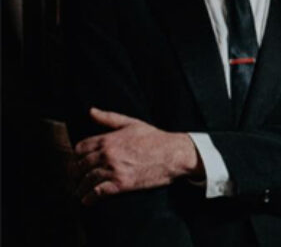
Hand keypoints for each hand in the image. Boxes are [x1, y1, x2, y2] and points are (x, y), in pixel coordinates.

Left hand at [72, 108, 201, 204]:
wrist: (174, 154)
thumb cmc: (155, 138)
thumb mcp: (132, 123)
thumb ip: (109, 118)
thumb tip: (90, 111)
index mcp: (108, 139)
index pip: (80, 148)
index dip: (77, 156)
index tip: (78, 161)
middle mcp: (107, 155)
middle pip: (80, 165)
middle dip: (75, 173)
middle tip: (75, 179)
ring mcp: (114, 170)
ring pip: (87, 180)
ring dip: (80, 188)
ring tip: (79, 192)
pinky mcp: (122, 184)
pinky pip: (98, 192)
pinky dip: (89, 198)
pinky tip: (87, 200)